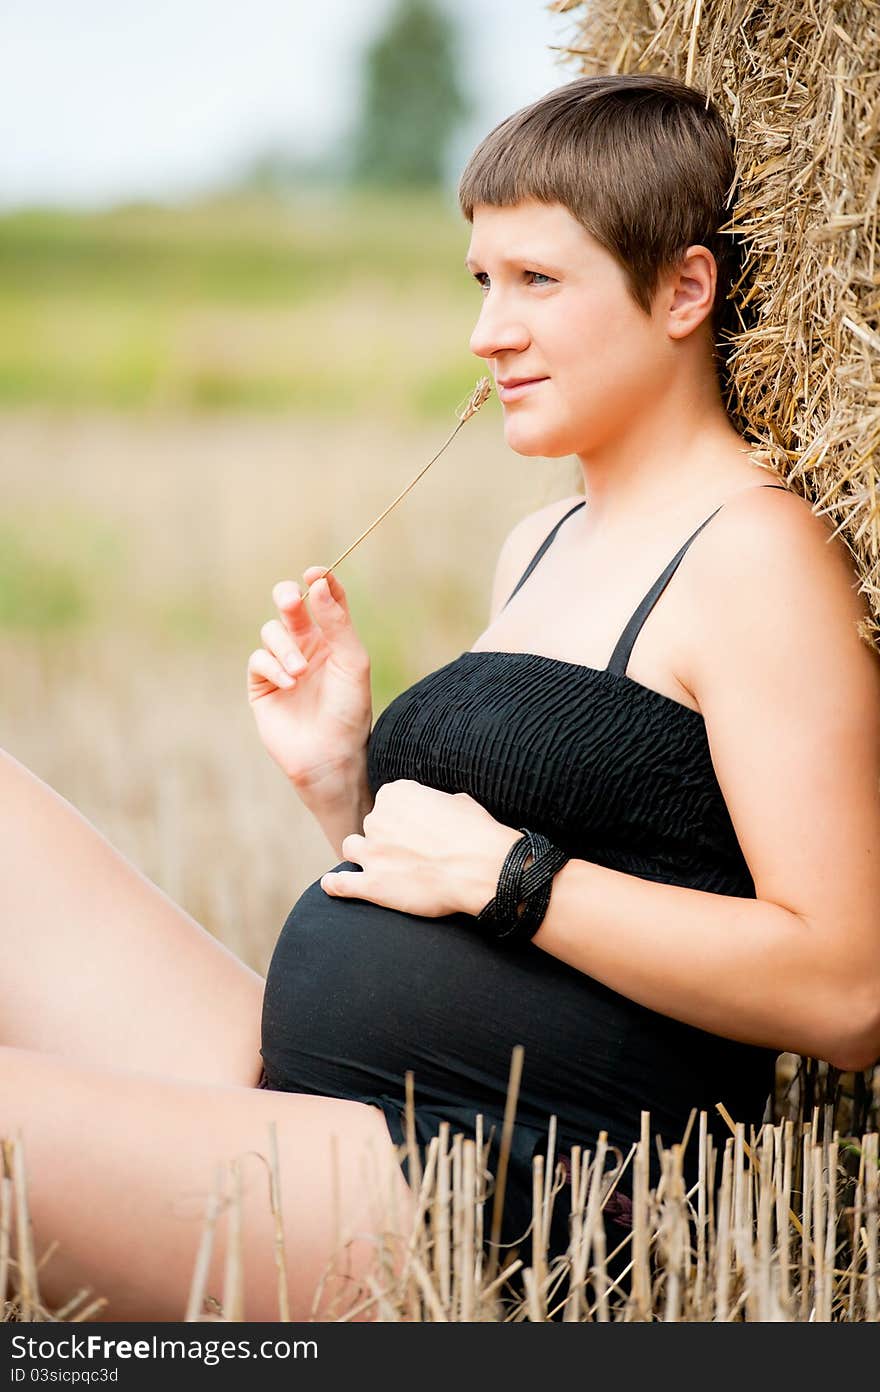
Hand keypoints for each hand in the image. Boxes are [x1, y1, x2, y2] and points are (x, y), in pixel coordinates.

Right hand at [247, 567, 372, 791]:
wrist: (331, 756)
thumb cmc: (350, 710)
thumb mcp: (352, 661)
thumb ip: (336, 622)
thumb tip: (318, 582)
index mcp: (334, 639)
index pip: (325, 598)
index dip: (320, 580)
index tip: (316, 573)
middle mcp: (307, 647)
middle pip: (289, 605)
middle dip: (287, 597)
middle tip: (292, 600)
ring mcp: (283, 665)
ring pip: (271, 631)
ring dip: (284, 646)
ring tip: (300, 672)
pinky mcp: (262, 685)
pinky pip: (258, 660)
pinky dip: (272, 667)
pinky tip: (289, 683)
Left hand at [319, 778, 520, 917]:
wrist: (480, 868)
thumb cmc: (476, 834)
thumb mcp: (459, 802)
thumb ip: (437, 803)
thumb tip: (440, 810)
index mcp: (396, 794)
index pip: (388, 801)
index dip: (401, 817)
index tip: (414, 827)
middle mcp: (378, 819)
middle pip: (371, 825)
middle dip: (385, 836)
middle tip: (408, 851)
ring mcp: (372, 852)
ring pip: (352, 848)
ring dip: (363, 855)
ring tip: (377, 864)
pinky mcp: (372, 884)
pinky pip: (342, 883)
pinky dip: (336, 884)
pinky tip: (332, 885)